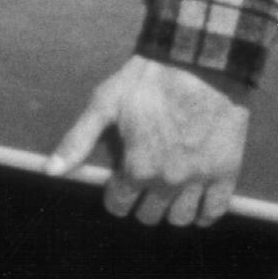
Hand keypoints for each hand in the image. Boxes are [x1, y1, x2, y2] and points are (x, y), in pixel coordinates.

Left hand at [44, 57, 251, 226]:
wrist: (201, 60)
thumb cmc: (149, 78)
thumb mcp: (106, 102)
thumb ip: (78, 139)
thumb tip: (51, 172)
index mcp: (136, 168)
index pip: (119, 205)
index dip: (116, 195)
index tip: (120, 183)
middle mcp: (167, 181)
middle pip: (149, 215)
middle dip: (142, 203)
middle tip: (145, 186)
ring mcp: (199, 178)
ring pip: (180, 218)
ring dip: (171, 211)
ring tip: (170, 197)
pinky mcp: (226, 170)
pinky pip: (215, 210)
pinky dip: (205, 215)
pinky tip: (198, 208)